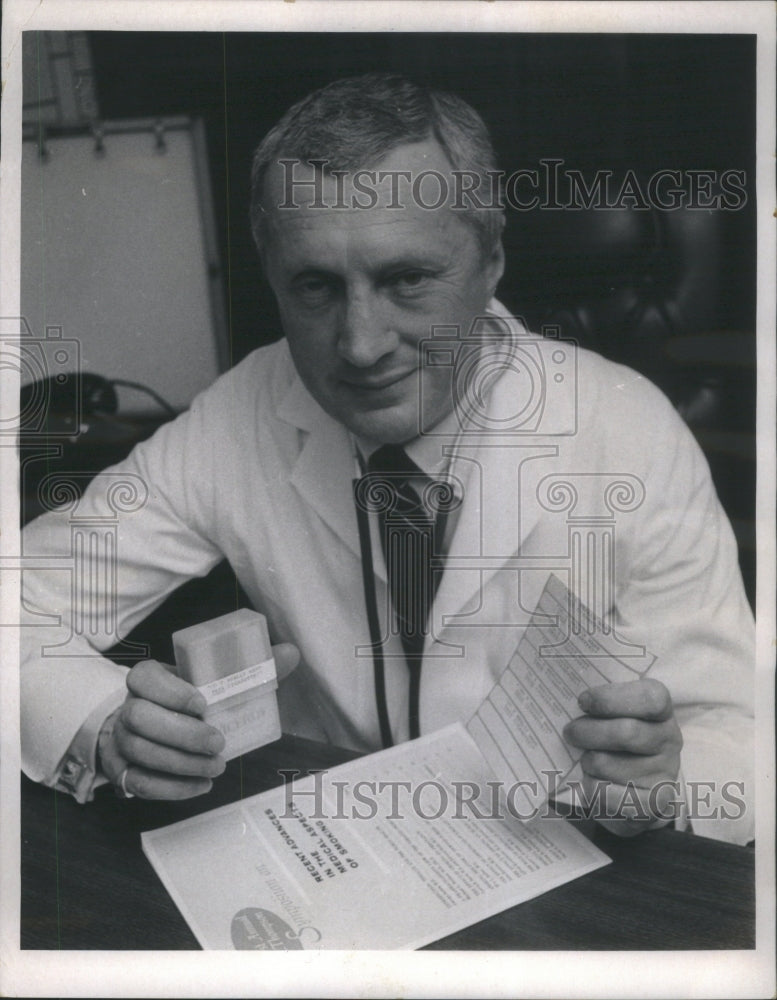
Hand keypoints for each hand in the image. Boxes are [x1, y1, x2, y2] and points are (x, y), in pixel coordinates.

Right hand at [99, 642, 299, 799]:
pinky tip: (201, 786)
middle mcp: (128, 707)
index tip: (203, 702)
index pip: (145, 677)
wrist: (150, 726)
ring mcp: (120, 740)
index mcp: (148, 679)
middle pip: (140, 718)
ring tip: (216, 767)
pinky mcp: (122, 770)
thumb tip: (291, 652)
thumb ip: (250, 667)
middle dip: (181, 733)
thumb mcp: (212, 679)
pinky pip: (138, 782)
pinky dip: (171, 788)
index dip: (170, 691)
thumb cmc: (188, 699)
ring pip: (140, 752)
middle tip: (218, 742)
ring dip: (181, 764)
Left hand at [563, 678, 682, 836]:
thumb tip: (565, 703)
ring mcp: (664, 774)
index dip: (612, 698)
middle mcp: (669, 740)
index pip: (650, 698)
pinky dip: (591, 787)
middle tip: (570, 732)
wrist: (633, 794)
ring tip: (587, 761)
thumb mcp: (613, 717)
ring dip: (587, 762)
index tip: (583, 701)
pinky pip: (605, 793)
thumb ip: (599, 707)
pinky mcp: (652, 804)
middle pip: (626, 732)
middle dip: (587, 731)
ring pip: (607, 764)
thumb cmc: (615, 743)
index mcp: (661, 712)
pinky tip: (594, 782)